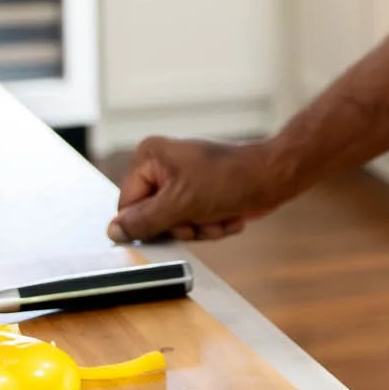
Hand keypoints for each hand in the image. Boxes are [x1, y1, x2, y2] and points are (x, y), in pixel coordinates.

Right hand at [107, 137, 293, 243]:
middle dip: (182, 226)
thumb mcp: (180, 204)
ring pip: (176, 225)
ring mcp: (182, 181)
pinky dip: (213, 226)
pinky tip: (229, 216)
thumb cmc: (231, 178)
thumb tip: (114, 231)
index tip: (172, 224)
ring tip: (219, 215)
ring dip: (201, 229)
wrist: (274, 177)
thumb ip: (144, 220)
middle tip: (201, 218)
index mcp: (149, 158)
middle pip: (153, 218)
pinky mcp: (200, 194)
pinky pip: (194, 223)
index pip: (128, 205)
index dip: (149, 223)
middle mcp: (161, 166)